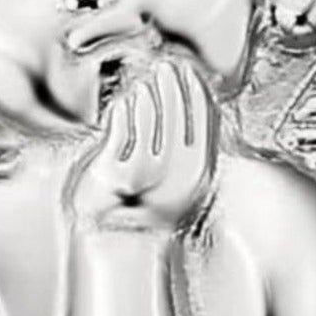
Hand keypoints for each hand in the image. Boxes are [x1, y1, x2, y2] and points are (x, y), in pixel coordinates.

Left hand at [68, 55, 217, 230]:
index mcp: (197, 177)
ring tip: (146, 80)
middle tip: (168, 64)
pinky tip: (122, 103)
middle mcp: (175, 178)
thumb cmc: (144, 214)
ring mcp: (143, 177)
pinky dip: (123, 113)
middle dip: (173, 87)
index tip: (191, 70)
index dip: (197, 92)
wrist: (118, 251)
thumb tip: (182, 105)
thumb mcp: (173, 181)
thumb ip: (181, 149)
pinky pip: (120, 133)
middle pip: (178, 118)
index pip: (204, 123)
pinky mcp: (112, 175)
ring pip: (150, 123)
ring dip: (149, 97)